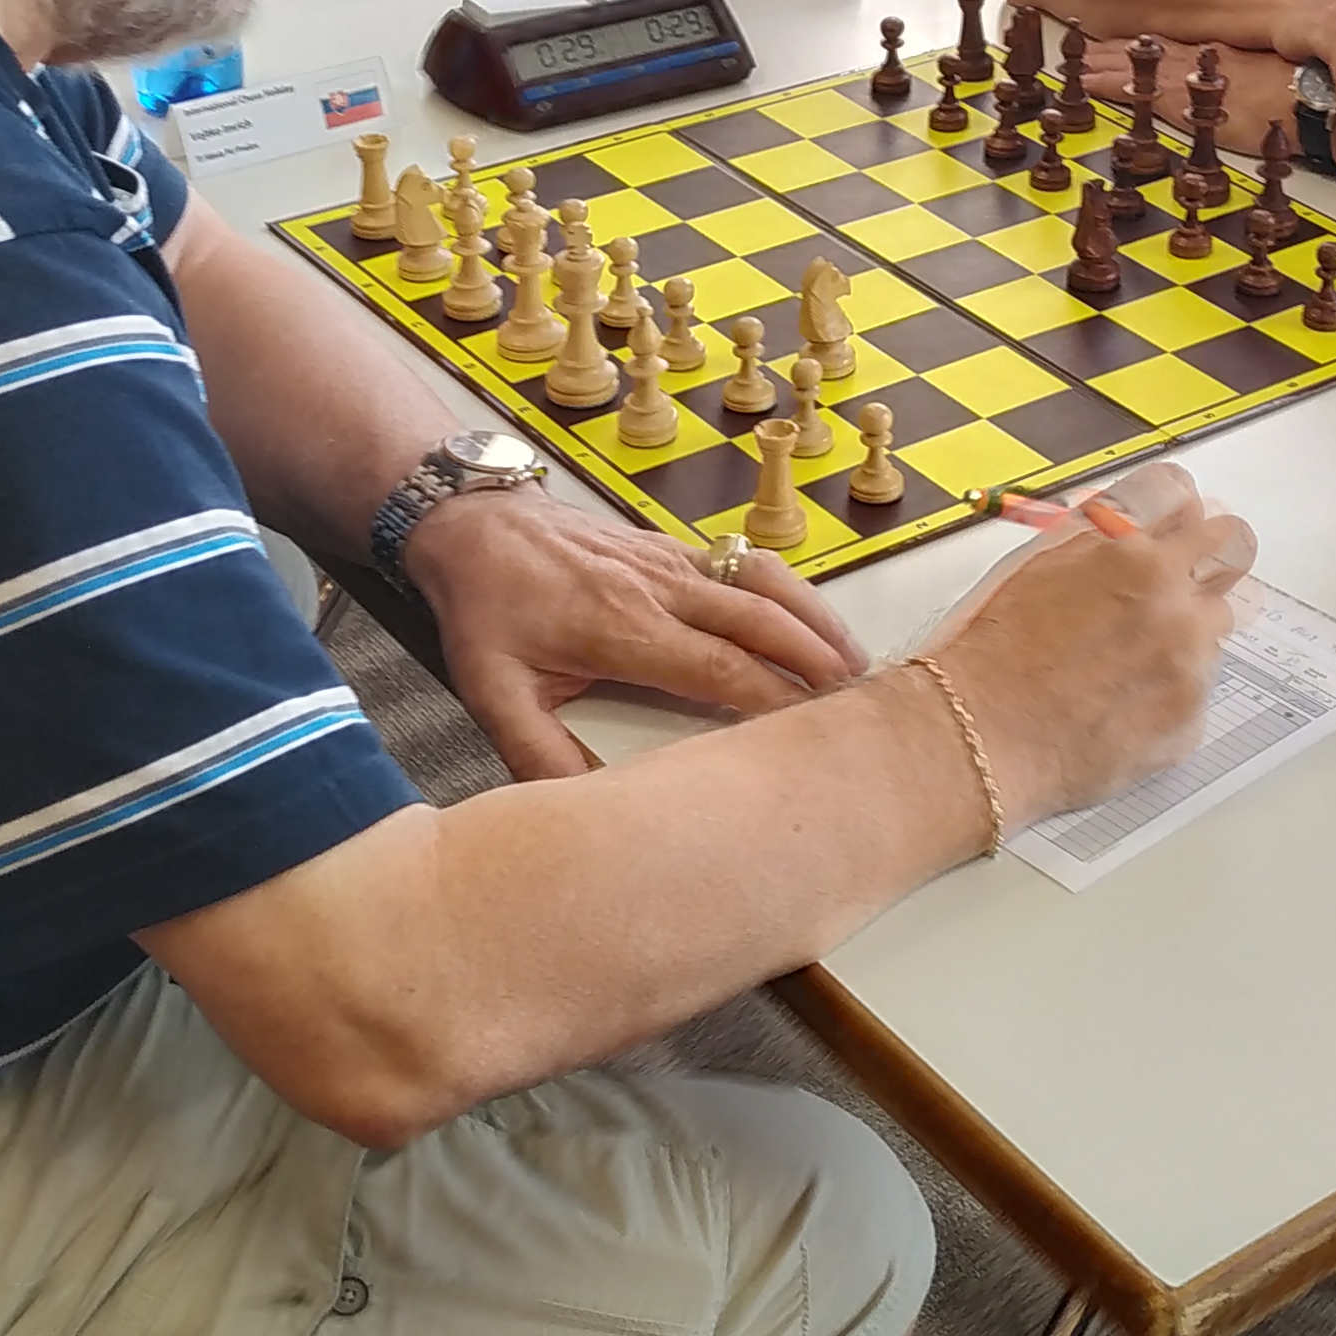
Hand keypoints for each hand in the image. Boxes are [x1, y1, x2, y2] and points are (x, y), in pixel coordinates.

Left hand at [407, 491, 867, 782]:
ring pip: (765, 586)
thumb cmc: (486, 610)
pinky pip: (748, 564)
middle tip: (862, 705)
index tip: (810, 738)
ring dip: (816, 623)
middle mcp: (660, 589)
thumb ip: (534, 752)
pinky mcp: (673, 546)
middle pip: (761, 623)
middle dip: (816, 663)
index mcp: (623, 628)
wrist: (473, 525)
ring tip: (858, 664)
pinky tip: (814, 620)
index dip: (772, 701)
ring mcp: (672, 561)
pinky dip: (792, 592)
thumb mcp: (491, 690)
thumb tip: (581, 810)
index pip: (719, 668)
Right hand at [923, 460, 1256, 820]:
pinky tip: (1123, 700)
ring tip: (1131, 657)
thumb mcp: (1040, 562)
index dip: (1180, 511)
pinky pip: (1199, 687)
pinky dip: (1170, 690)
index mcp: (1132, 552)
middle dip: (1212, 556)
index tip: (1179, 525)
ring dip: (1189, 629)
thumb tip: (1143, 520)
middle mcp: (1172, 599)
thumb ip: (1102, 533)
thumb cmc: (996, 653)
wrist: (983, 733)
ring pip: (1219, 623)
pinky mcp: (1191, 715)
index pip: (1188, 499)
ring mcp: (1188, 659)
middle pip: (1234, 548)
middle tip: (1186, 577)